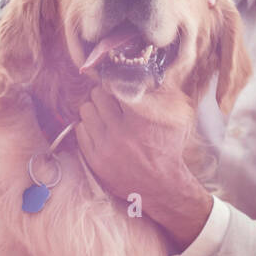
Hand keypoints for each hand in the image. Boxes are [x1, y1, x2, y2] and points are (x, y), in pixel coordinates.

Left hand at [75, 86, 209, 246]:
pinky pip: (80, 129)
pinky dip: (89, 126)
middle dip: (105, 95)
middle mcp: (121, 133)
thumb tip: (149, 70)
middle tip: (113, 101)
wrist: (161, 186)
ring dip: (95, 109)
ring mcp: (105, 147)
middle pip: (97, 95)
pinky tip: (102, 130)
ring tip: (107, 116)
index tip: (119, 84)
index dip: (117, 82)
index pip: (116, 86)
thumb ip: (164, 92)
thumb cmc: (168, 148)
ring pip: (86, 110)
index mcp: (141, 120)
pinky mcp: (95, 159)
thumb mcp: (175, 118)